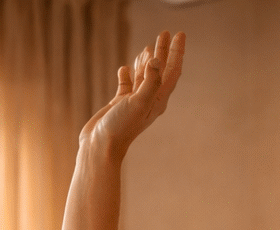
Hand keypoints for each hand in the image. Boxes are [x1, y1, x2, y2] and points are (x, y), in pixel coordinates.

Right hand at [80, 30, 185, 161]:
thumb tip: (156, 60)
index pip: (172, 71)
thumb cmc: (120, 127)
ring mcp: (134, 102)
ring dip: (146, 61)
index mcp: (158, 100)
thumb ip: (149, 81)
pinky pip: (127, 86)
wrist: (100, 147)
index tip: (179, 34)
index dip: (177, 52)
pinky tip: (126, 68)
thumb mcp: (138, 102)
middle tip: (166, 33)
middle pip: (160, 70)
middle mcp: (148, 100)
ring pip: (143, 76)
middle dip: (163, 51)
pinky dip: (128, 75)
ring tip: (147, 46)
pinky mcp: (120, 105)